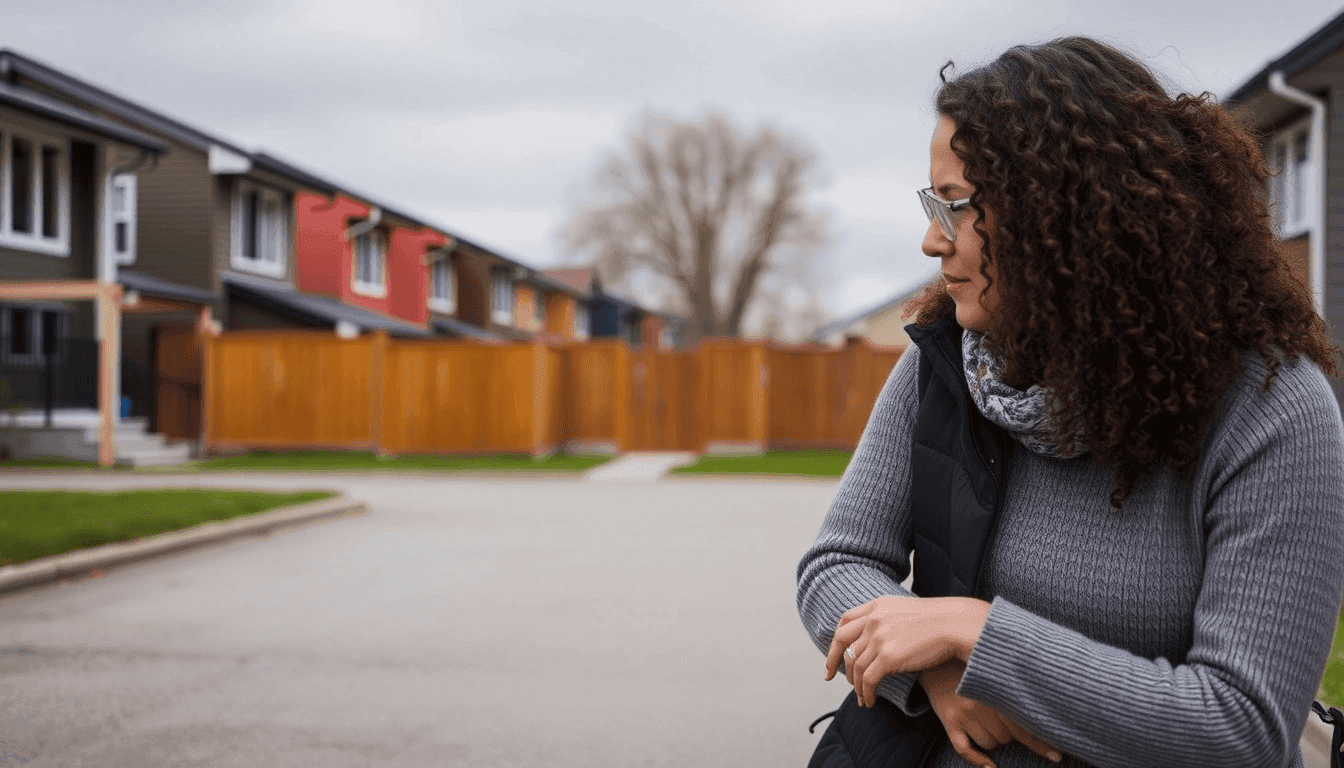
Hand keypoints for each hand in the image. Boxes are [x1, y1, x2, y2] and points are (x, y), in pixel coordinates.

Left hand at [825, 595, 989, 707]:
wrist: (956, 625)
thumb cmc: (940, 622)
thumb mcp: (907, 610)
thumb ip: (888, 619)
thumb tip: (878, 638)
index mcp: (877, 606)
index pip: (844, 621)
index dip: (836, 639)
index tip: (834, 655)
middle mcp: (874, 619)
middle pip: (843, 643)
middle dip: (834, 662)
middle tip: (831, 677)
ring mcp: (879, 637)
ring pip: (855, 666)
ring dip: (856, 685)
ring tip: (862, 697)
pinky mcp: (888, 657)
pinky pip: (868, 679)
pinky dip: (866, 693)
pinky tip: (870, 700)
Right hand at [920, 661, 1061, 767]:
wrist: (937, 658)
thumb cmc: (972, 665)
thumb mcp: (995, 672)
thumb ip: (1014, 688)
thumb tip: (1040, 710)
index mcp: (997, 690)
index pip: (1024, 724)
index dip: (1042, 743)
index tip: (1056, 755)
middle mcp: (981, 703)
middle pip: (1007, 737)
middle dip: (1009, 734)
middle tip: (1001, 718)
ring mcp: (963, 713)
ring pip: (990, 744)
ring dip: (992, 740)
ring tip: (986, 721)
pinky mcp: (948, 720)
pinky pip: (964, 749)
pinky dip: (978, 760)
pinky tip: (989, 766)